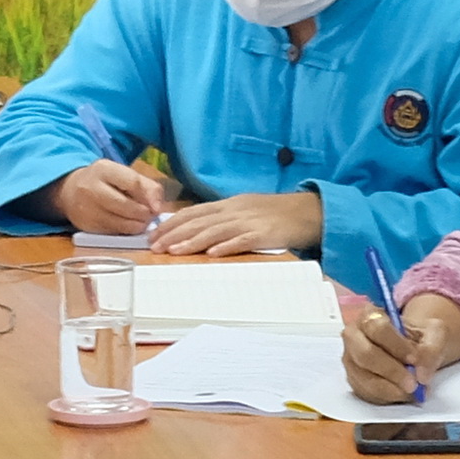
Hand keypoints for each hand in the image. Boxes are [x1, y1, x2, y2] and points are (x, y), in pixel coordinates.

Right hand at [51, 159, 170, 235]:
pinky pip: (113, 232)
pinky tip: (128, 225)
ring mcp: (87, 208)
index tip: (156, 207)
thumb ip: (147, 186)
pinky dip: (125, 231)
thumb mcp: (123, 175)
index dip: (148, 197)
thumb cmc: (104, 182)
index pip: (132, 182)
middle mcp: (92, 188)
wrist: (70, 191)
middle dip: (144, 214)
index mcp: (103, 169)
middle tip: (150, 216)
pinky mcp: (86, 226)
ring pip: (120, 223)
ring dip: (137, 225)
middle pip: (126, 205)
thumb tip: (157, 208)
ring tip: (142, 222)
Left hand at [150, 190, 320, 255]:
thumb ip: (220, 219)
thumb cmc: (272, 214)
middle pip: (199, 221)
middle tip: (154, 247)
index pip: (193, 212)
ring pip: (215, 231)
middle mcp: (234, 210)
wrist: (307, 211)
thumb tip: (193, 230)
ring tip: (174, 252)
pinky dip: (227, 246)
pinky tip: (212, 254)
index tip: (152, 235)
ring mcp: (249, 222)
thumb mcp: (243, 210)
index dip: (171, 223)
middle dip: (174, 234)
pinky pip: (243, 240)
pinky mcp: (264, 234)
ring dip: (193, 241)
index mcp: (227, 205)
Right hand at [338, 290, 459, 403]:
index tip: (414, 359)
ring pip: (365, 378)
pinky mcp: (353, 380)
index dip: (396, 346)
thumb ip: (432, 349)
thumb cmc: (418, 337)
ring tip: (412, 391)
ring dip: (391, 388)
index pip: (377, 328)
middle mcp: (354, 336)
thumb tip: (422, 375)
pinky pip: (366, 393)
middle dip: (391, 371)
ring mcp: (350, 360)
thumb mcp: (434, 334)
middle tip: (413, 384)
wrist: (412, 350)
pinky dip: (387, 397)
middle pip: (365, 355)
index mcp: (370, 315)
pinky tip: (403, 394)